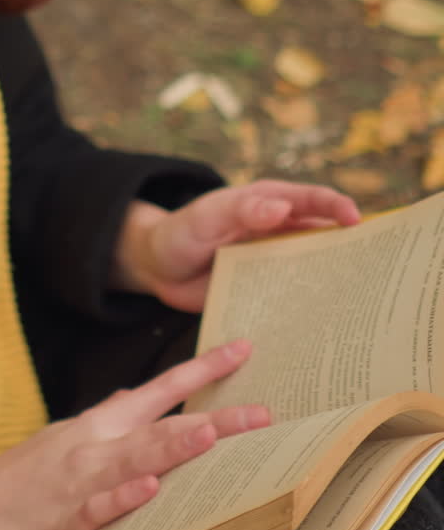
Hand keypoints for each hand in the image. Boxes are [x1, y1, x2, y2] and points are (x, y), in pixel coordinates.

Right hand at [0, 339, 268, 529]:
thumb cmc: (25, 475)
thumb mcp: (68, 434)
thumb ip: (109, 417)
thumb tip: (139, 396)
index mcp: (101, 422)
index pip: (161, 388)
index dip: (202, 369)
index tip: (242, 350)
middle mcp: (98, 446)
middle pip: (163, 426)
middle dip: (214, 420)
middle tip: (261, 414)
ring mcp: (83, 482)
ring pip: (136, 460)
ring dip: (173, 448)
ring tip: (209, 437)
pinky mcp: (68, 521)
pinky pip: (100, 508)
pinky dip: (124, 497)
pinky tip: (148, 489)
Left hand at [112, 180, 360, 312]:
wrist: (156, 267)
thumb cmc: (180, 231)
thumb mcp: (207, 217)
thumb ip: (241, 210)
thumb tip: (283, 206)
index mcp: (268, 202)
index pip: (311, 200)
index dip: (336, 207)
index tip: (357, 221)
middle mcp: (277, 230)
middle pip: (322, 236)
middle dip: (349, 248)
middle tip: (374, 269)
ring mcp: (272, 261)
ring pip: (312, 268)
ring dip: (332, 282)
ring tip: (357, 304)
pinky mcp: (263, 290)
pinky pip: (292, 297)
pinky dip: (308, 308)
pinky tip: (320, 329)